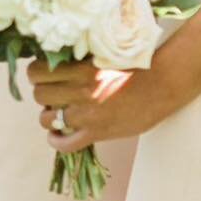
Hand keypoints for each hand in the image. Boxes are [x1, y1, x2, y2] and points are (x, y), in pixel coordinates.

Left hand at [31, 58, 170, 148]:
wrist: (164, 83)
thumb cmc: (135, 65)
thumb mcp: (101, 55)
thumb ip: (77, 62)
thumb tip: (53, 62)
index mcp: (79, 68)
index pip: (36, 72)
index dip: (37, 75)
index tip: (45, 76)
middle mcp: (79, 91)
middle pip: (38, 95)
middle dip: (44, 94)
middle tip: (56, 95)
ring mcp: (87, 114)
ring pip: (45, 118)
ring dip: (49, 116)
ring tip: (59, 113)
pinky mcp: (97, 133)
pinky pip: (64, 144)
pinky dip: (56, 141)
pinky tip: (58, 135)